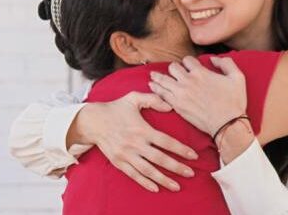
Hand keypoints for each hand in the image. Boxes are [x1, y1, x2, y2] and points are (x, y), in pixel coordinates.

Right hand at [74, 92, 198, 192]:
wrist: (93, 121)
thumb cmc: (116, 108)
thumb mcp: (134, 98)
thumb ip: (153, 99)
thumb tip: (170, 106)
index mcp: (142, 129)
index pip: (166, 142)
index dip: (181, 149)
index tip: (193, 156)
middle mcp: (135, 144)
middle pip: (160, 159)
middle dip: (177, 167)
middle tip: (191, 174)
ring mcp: (126, 155)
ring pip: (148, 170)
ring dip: (163, 179)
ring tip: (177, 186)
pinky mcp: (118, 162)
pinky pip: (134, 175)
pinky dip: (145, 182)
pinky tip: (156, 188)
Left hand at [148, 55, 246, 135]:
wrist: (227, 125)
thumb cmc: (234, 102)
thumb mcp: (238, 77)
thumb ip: (226, 63)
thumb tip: (213, 59)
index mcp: (201, 73)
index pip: (188, 60)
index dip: (189, 61)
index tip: (190, 66)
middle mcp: (188, 81)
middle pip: (173, 68)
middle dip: (174, 68)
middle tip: (175, 71)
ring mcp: (181, 94)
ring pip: (164, 80)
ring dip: (158, 76)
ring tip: (152, 75)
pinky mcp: (177, 106)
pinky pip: (162, 94)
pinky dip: (156, 89)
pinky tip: (152, 86)